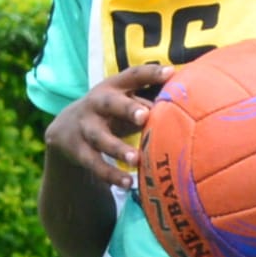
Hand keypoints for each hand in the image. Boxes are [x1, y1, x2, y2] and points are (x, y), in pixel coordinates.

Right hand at [46, 63, 174, 190]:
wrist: (64, 129)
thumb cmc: (111, 112)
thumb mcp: (125, 100)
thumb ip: (150, 102)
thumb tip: (191, 104)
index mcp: (113, 86)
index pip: (132, 75)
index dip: (150, 73)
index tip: (170, 73)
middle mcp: (96, 103)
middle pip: (110, 103)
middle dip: (126, 108)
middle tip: (144, 116)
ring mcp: (85, 127)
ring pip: (100, 138)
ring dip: (118, 148)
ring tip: (135, 159)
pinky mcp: (79, 150)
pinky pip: (94, 163)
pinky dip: (111, 174)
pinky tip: (128, 183)